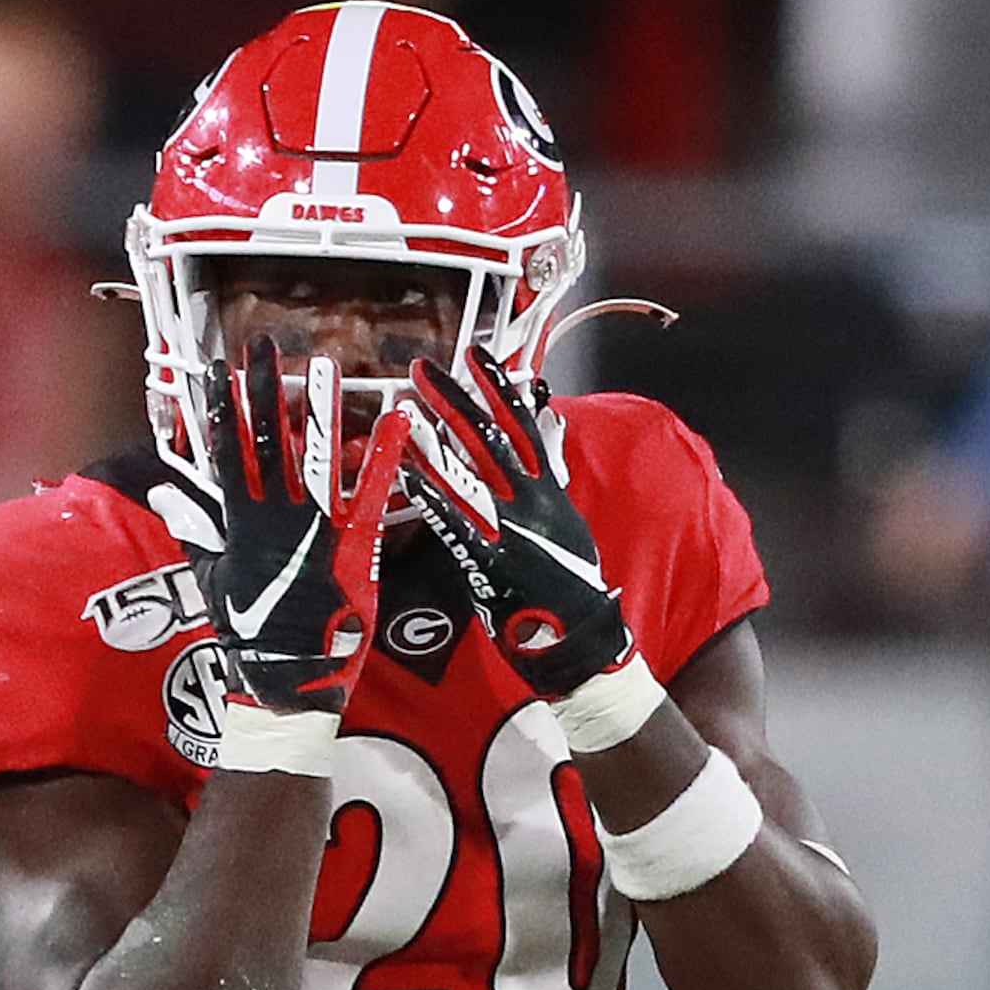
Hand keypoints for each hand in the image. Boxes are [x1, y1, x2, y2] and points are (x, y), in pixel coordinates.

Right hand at [200, 335, 404, 717]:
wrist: (288, 676)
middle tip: (264, 348)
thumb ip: (194, 527)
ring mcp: (315, 527)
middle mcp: (276, 517)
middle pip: (268, 443)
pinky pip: (372, 490)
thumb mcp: (212, 578)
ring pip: (317, 457)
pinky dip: (388, 454)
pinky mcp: (353, 542)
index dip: (223, 410)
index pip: (228, 454)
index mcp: (240, 523)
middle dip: (265, 393)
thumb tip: (164, 490)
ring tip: (322, 366)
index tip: (218, 371)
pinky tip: (400, 418)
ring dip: (320, 409)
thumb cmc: (251, 630)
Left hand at [402, 348, 633, 696]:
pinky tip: (409, 473)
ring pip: (471, 469)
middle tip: (424, 369)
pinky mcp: (492, 557)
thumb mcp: (565, 517)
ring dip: (437, 437)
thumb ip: (552, 472)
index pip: (521, 423)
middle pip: (490, 434)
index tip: (476, 353)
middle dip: (457, 397)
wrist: (581, 635)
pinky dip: (433, 494)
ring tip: (408, 407)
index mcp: (548, 487)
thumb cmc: (566, 583)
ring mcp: (511, 525)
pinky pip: (456, 520)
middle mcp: (531, 498)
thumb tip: (550, 428)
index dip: (498, 386)